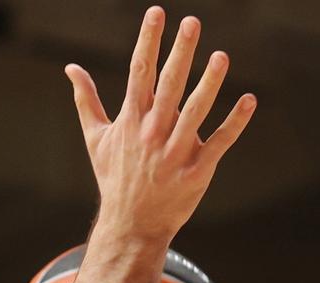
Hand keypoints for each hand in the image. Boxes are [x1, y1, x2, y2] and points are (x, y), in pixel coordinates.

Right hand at [66, 9, 255, 255]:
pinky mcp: (197, 172)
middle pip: (169, 85)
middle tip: (192, 22)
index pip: (139, 71)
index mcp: (130, 120)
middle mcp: (152, 133)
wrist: (132, 224)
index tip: (157, 13)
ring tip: (222, 56)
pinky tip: (249, 100)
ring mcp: (175, 153)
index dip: (148, 41)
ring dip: (209, 84)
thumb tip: (70, 68)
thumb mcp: (96, 138)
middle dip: (180, 53)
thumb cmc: (115, 177)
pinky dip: (235, 122)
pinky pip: (219, 143)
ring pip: (195, 112)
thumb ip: (86, 100)